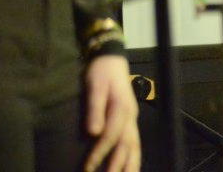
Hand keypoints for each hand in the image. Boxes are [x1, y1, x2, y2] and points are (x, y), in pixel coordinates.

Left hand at [82, 54, 139, 171]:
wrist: (112, 60)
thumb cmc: (101, 73)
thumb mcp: (94, 87)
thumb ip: (94, 109)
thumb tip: (93, 133)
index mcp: (121, 108)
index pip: (110, 136)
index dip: (99, 154)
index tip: (87, 168)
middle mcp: (130, 116)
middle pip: (128, 146)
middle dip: (119, 166)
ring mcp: (132, 119)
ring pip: (135, 146)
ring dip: (131, 165)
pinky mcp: (130, 121)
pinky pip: (135, 143)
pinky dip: (134, 157)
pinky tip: (130, 166)